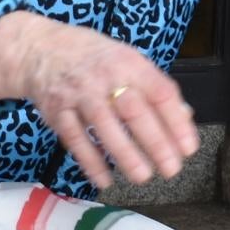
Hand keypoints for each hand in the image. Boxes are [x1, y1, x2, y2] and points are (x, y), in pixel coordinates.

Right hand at [0, 12, 197, 189]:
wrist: (40, 50)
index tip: (188, 148)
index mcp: (129, 63)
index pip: (160, 92)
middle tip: (171, 169)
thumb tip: (185, 117)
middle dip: (156, 143)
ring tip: (143, 177)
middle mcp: (105, 76)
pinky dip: (91, 161)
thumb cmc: (94, 59)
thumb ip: (155, 89)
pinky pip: (75, 139)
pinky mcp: (57, 111)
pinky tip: (105, 179)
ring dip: (126, 155)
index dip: (176, 122)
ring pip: (105, 127)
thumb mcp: (127, 61)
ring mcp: (79, 94)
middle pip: (134, 111)